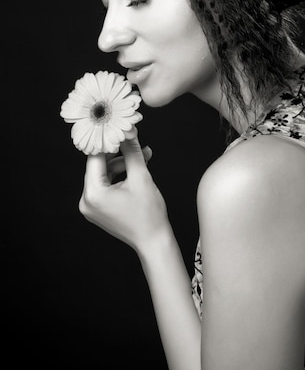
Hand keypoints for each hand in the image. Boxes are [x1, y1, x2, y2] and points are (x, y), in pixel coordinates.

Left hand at [79, 129, 168, 251]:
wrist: (154, 241)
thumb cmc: (149, 214)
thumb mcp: (141, 177)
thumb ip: (132, 151)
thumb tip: (127, 130)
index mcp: (93, 193)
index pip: (95, 157)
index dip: (107, 141)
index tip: (117, 127)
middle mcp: (86, 200)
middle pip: (99, 166)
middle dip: (118, 153)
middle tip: (134, 140)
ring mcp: (91, 207)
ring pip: (104, 174)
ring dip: (122, 164)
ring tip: (143, 157)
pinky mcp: (98, 209)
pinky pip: (106, 185)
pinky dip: (120, 176)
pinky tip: (136, 170)